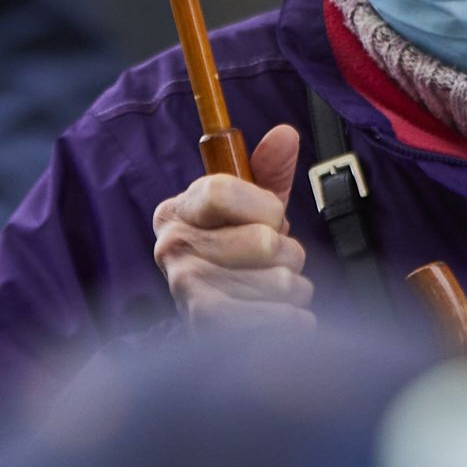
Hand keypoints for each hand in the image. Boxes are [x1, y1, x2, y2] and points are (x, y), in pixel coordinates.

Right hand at [152, 124, 312, 329]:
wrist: (222, 333)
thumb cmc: (240, 263)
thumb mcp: (253, 211)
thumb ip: (268, 172)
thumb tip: (285, 134)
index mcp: (178, 211)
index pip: (223, 190)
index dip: (265, 207)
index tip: (270, 220)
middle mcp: (171, 246)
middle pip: (263, 239)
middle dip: (288, 255)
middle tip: (272, 266)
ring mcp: (186, 288)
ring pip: (279, 280)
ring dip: (293, 290)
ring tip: (273, 294)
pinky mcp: (207, 327)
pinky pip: (280, 318)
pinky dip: (295, 320)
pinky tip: (279, 318)